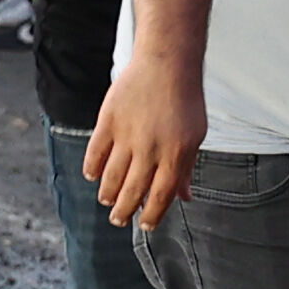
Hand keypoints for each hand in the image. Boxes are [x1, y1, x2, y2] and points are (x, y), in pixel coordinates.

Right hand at [78, 60, 206, 230]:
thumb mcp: (195, 136)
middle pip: (133, 192)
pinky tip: (93, 176)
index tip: (145, 225)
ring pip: (112, 178)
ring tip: (107, 201)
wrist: (167, 64)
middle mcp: (151, 149)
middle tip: (118, 220)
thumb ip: (187, 168)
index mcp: (176, 155)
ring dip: (107, 195)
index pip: (161, 197)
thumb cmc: (185, 101)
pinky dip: (92, 169)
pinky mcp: (109, 121)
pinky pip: (95, 153)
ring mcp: (127, 135)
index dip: (151, 216)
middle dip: (124, 212)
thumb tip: (185, 198)